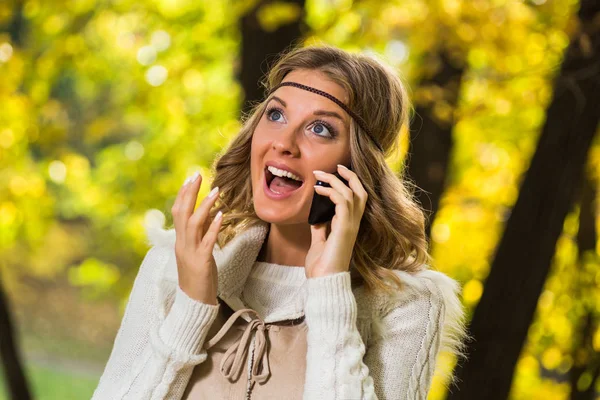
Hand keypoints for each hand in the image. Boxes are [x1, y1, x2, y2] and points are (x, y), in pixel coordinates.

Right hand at [171, 171, 221, 304]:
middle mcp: (182, 243)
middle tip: (196, 175)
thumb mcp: (196, 251)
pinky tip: (221, 214)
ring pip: (193, 223)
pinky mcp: (201, 261)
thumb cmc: (197, 277)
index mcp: (179, 241)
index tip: (190, 178)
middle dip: (189, 193)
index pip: (178, 212)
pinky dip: (213, 226)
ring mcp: (190, 252)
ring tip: (215, 190)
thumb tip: (208, 214)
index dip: (183, 194)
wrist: (193, 303)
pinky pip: (206, 240)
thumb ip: (199, 234)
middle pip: (181, 213)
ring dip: (204, 205)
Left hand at [305, 164, 367, 278]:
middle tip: (335, 166)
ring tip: (320, 175)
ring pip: (352, 193)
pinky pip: (343, 202)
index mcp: (349, 226)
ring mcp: (351, 225)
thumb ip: (320, 228)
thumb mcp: (320, 242)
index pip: (356, 199)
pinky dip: (331, 192)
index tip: (334, 174)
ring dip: (335, 181)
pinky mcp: (345, 227)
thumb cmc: (322, 266)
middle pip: (360, 191)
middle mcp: (354, 223)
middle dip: (349, 176)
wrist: (324, 281)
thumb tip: (316, 216)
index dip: (348, 184)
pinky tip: (319, 190)